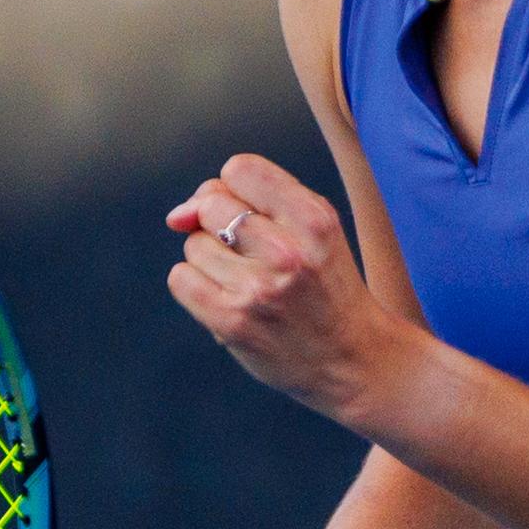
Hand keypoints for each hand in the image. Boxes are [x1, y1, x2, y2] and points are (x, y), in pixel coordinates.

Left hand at [166, 154, 410, 424]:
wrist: (352, 358)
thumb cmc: (324, 286)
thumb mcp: (313, 229)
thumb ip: (251, 201)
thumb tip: (176, 216)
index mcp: (314, 219)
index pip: (239, 170)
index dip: (232, 190)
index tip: (248, 215)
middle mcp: (288, 252)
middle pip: (210, 206)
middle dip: (217, 225)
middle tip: (248, 254)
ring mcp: (259, 289)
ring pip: (193, 245)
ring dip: (209, 261)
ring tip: (245, 282)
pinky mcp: (233, 323)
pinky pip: (181, 279)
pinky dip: (194, 286)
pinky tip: (224, 298)